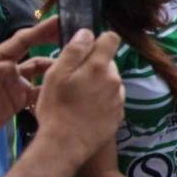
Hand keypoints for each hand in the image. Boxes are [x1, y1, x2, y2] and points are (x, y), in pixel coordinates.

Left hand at [0, 17, 62, 154]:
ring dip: (56, 70)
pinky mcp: (21, 101)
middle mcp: (9, 68)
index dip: (41, 30)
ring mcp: (16, 85)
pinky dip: (52, 90)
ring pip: (42, 73)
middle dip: (53, 44)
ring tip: (75, 67)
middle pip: (36, 53)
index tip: (59, 20)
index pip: (22, 40)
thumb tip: (19, 65)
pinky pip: (41, 92)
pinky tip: (66, 89)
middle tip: (75, 39)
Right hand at [32, 29, 123, 163]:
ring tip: (78, 98)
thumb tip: (87, 32)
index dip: (98, 40)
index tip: (85, 49)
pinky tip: (86, 111)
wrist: (66, 144)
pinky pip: (111, 100)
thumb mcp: (57, 74)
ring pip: (110, 82)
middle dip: (94, 66)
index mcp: (99, 67)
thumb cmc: (56, 107)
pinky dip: (101, 101)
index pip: (111, 39)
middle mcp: (115, 80)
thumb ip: (74, 51)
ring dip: (98, 84)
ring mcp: (119, 99)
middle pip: (108, 63)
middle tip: (73, 80)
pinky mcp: (119, 115)